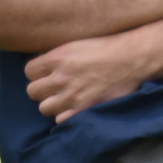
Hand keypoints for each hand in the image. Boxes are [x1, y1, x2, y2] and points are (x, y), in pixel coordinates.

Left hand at [26, 28, 162, 122]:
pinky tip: (75, 106)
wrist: (133, 57)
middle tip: (54, 86)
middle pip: (32, 91)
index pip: (28, 71)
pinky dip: (66, 115)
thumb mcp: (78, 42)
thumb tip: (43, 62)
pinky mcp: (83, 109)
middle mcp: (60, 77)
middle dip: (42, 89)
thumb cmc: (109, 45)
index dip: (37, 72)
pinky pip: (60, 120)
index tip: (46, 72)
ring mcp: (71, 95)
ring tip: (65, 97)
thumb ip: (58, 54)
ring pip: (44, 108)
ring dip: (53, 103)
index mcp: (57, 57)